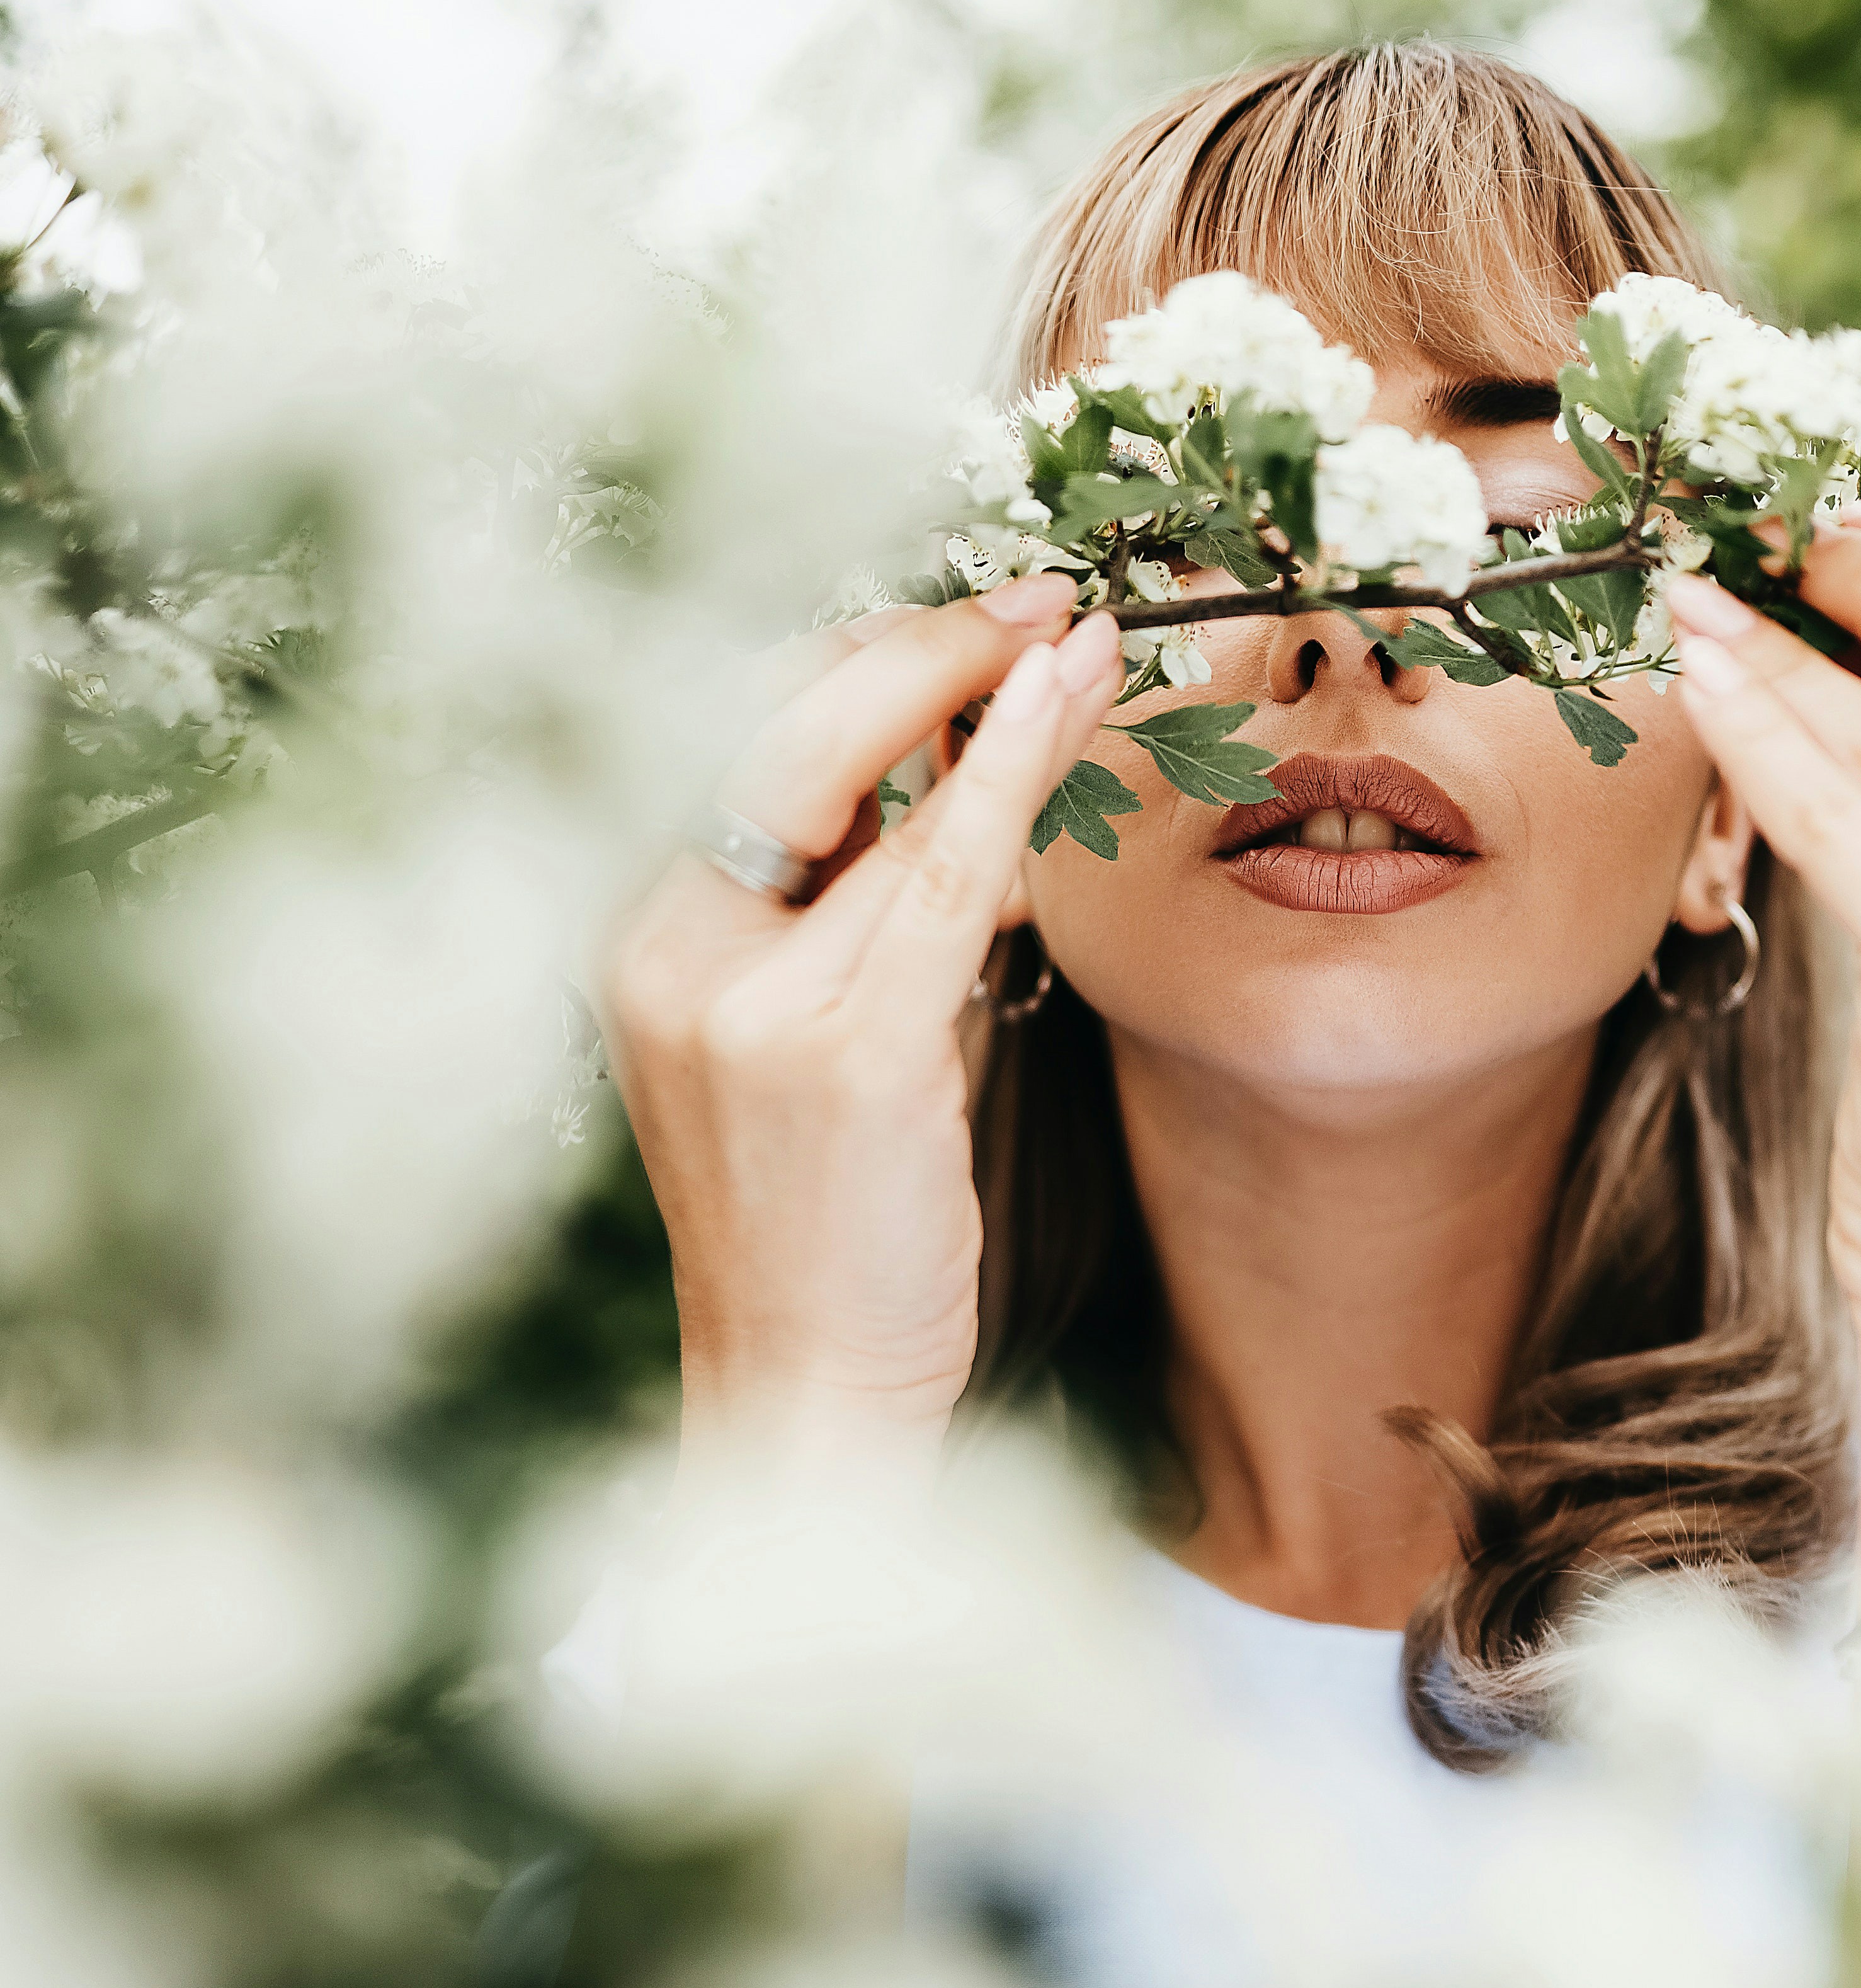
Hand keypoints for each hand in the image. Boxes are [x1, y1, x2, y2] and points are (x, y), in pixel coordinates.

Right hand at [600, 581, 1122, 1459]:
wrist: (802, 1390)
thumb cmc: (824, 1227)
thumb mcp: (814, 1042)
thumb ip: (855, 917)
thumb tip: (953, 781)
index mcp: (645, 934)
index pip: (744, 737)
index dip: (864, 657)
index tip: (971, 614)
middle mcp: (670, 948)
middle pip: (794, 729)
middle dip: (925, 643)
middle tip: (1043, 597)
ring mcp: (748, 1002)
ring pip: (884, 794)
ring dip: (996, 695)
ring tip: (1088, 639)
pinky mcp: (844, 1053)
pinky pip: (940, 872)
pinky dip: (1008, 773)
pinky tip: (1065, 701)